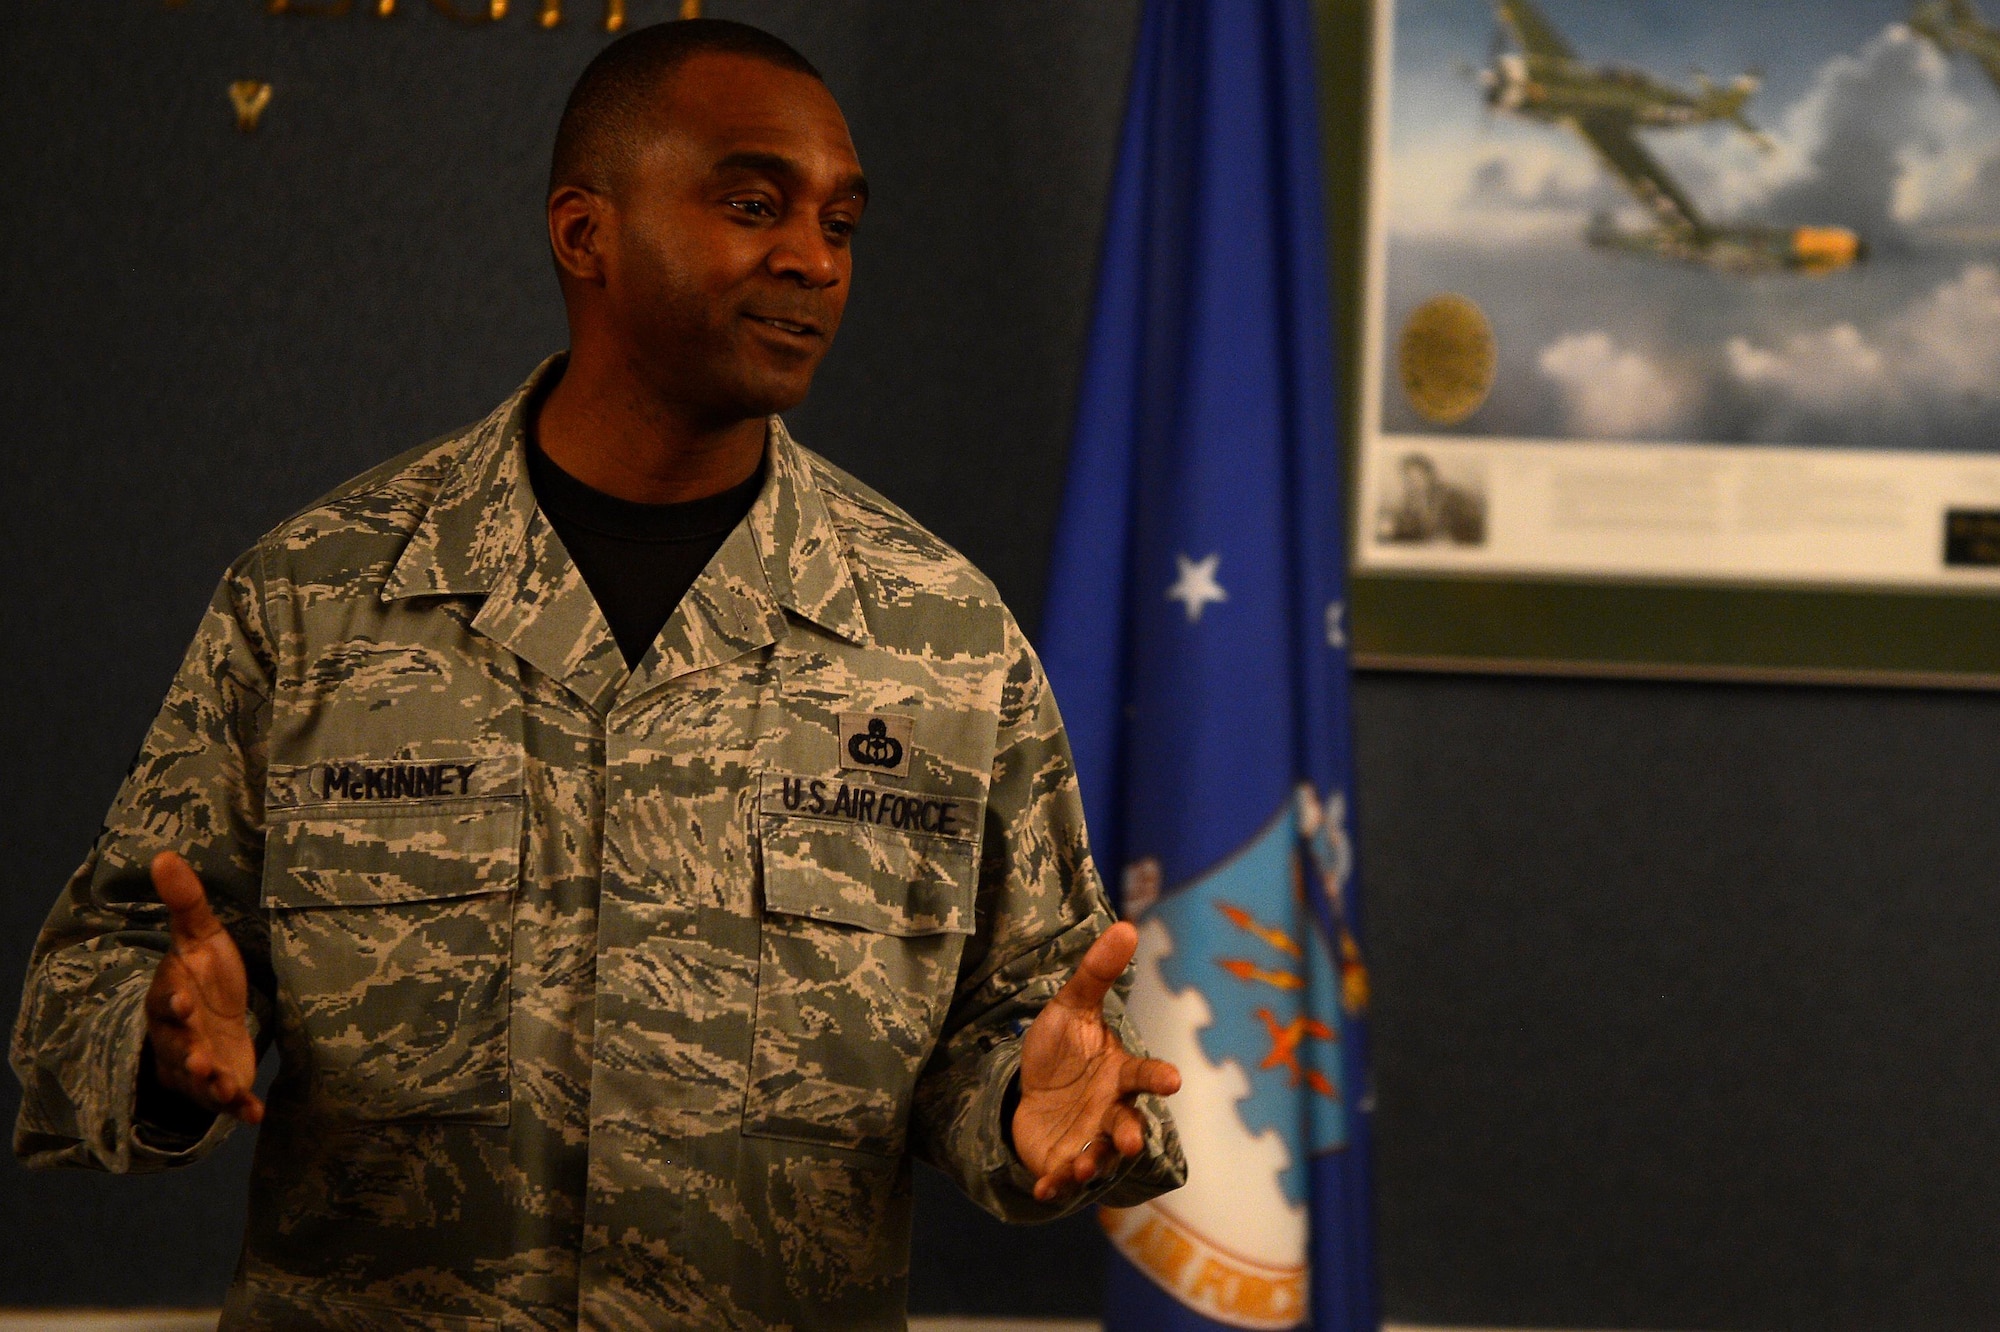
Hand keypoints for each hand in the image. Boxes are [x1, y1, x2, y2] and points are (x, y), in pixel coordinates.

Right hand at [142, 851, 262, 1124]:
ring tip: (222, 1084)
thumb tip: (163, 854)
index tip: (180, 998)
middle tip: (199, 1057)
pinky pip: (226, 1102)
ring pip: (196, 1080)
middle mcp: (179, 1036)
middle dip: (186, 1052)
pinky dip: (239, 1108)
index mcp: (171, 998)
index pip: (163, 1001)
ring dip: (209, 1084)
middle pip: (176, 1047)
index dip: (170, 1002)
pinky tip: (257, 1113)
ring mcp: (199, 1064)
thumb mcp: (201, 937)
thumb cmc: (206, 974)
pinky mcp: (223, 1084)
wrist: (216, 1017)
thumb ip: (186, 902)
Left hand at [1012, 920, 1180, 1202]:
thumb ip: (1096, 974)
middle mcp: (1110, 1111)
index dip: (1157, 1077)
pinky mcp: (1062, 1162)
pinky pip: (1063, 1177)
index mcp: (1119, 1073)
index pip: (1143, 1075)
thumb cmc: (1063, 1048)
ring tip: (1084, 1165)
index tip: (1173, 1079)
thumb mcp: (1071, 1007)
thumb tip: (1126, 925)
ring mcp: (1088, 1140)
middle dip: (1128, 1135)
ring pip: (1098, 1156)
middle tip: (1129, 1141)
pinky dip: (1056, 1184)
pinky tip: (1044, 1188)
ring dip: (1093, 1163)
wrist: (1029, 1088)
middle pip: (1127, 1125)